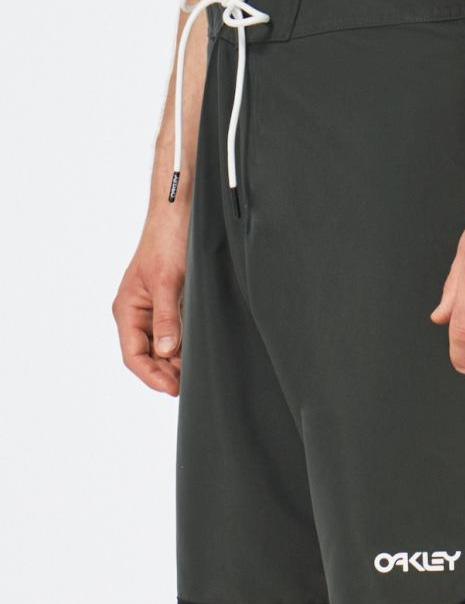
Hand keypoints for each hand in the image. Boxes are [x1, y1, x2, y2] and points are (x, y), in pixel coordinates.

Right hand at [112, 215, 186, 395]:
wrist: (179, 214)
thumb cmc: (168, 241)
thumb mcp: (168, 281)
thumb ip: (168, 318)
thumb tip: (168, 351)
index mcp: (128, 309)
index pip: (134, 355)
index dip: (151, 375)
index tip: (172, 389)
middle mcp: (138, 312)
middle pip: (148, 355)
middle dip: (166, 372)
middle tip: (189, 387)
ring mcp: (154, 309)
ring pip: (162, 347)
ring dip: (176, 362)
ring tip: (195, 375)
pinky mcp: (171, 302)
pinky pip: (174, 332)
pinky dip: (184, 346)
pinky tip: (197, 354)